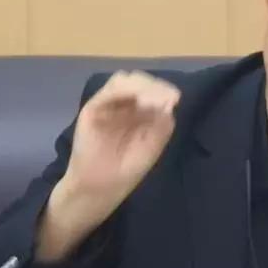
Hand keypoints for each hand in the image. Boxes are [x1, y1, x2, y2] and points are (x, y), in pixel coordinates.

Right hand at [36, 71, 179, 261]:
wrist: (102, 186)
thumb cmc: (128, 168)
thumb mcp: (154, 144)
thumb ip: (162, 122)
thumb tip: (170, 100)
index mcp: (139, 110)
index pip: (151, 89)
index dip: (163, 89)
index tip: (175, 98)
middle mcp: (123, 104)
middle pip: (138, 80)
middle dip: (154, 86)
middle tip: (167, 99)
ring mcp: (107, 105)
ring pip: (123, 81)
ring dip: (141, 86)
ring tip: (154, 102)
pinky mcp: (92, 109)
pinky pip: (107, 92)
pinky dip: (126, 91)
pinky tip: (141, 102)